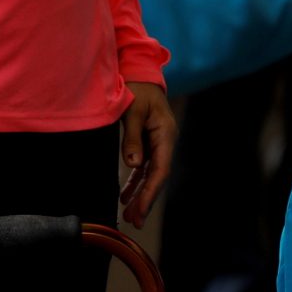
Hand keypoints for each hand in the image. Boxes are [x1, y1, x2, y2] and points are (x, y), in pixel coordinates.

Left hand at [118, 81, 175, 226]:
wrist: (140, 71)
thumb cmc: (137, 87)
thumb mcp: (133, 110)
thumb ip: (133, 137)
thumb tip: (133, 164)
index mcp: (166, 133)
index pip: (160, 169)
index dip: (150, 191)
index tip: (140, 209)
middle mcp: (165, 140)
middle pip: (157, 176)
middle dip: (146, 199)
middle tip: (134, 220)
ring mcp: (158, 142)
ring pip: (150, 174)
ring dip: (140, 194)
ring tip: (129, 215)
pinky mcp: (149, 141)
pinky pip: (143, 166)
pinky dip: (135, 181)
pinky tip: (125, 196)